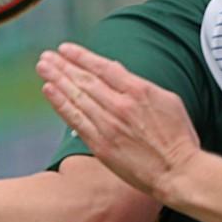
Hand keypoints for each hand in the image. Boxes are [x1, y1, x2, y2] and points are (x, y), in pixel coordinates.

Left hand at [37, 43, 201, 200]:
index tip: (65, 49)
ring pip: (77, 97)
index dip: (81, 56)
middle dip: (63, 65)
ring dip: (57, 79)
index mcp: (139, 91)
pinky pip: (76, 120)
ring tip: (43, 67)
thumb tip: (118, 72)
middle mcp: (120, 105)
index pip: (103, 67)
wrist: (178, 172)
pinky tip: (49, 91)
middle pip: (85, 80)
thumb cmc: (178, 138)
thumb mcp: (167, 100)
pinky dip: (61, 104)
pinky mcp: (101, 145)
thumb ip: (140, 85)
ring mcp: (108, 125)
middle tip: (46, 56)